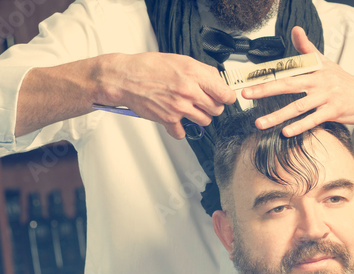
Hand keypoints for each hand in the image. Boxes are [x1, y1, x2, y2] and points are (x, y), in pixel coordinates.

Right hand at [94, 52, 235, 138]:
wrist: (125, 78)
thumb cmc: (149, 67)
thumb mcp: (180, 60)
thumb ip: (202, 71)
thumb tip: (218, 80)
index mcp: (194, 74)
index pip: (225, 93)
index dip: (227, 97)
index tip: (225, 98)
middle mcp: (189, 91)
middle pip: (217, 109)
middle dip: (213, 107)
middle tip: (203, 102)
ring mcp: (179, 107)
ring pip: (204, 121)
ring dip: (199, 117)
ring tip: (189, 109)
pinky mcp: (168, 119)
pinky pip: (183, 133)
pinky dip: (180, 129)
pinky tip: (175, 119)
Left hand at [242, 26, 353, 136]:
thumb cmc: (342, 81)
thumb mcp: (326, 62)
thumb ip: (307, 48)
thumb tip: (295, 29)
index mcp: (314, 69)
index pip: (286, 70)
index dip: (267, 74)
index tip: (248, 79)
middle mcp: (318, 81)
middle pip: (288, 85)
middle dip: (265, 90)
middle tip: (246, 95)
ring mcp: (326, 97)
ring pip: (297, 107)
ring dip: (277, 115)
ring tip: (259, 123)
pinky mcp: (333, 111)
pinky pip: (313, 119)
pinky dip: (299, 126)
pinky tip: (285, 132)